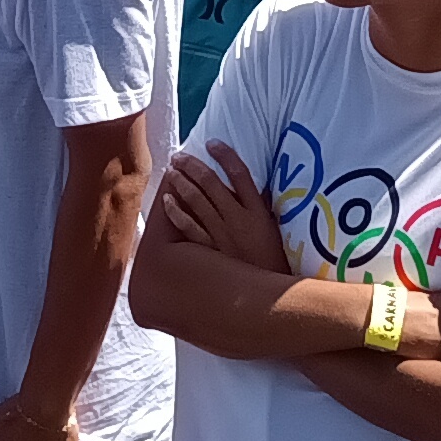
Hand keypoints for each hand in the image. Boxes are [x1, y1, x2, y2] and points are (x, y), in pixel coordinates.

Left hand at [157, 141, 289, 272]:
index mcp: (258, 212)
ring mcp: (223, 236)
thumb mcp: (273, 230)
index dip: (226, 156)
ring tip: (172, 171)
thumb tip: (249, 186)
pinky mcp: (210, 252)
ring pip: (198, 202)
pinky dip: (176, 213)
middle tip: (180, 156)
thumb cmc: (274, 261)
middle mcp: (239, 220)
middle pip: (212, 184)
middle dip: (193, 166)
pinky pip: (189, 229)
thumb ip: (260, 208)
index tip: (212, 143)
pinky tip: (167, 201)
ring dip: (182, 183)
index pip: (241, 174)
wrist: (269, 297)